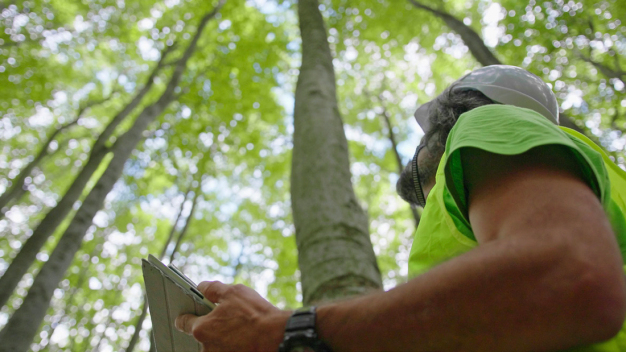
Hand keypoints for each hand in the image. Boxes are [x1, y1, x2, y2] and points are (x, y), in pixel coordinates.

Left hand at [175, 281, 290, 351]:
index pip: (183, 322)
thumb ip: (212, 289)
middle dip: (210, 325)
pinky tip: (243, 335)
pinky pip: (226, 349)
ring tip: (238, 326)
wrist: (276, 336)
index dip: (186, 314)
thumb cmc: (254, 314)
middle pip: (201, 334)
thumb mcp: (233, 292)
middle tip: (224, 316)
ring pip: (215, 344)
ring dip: (221, 336)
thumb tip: (201, 287)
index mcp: (201, 329)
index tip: (190, 311)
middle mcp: (206, 348)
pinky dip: (232, 344)